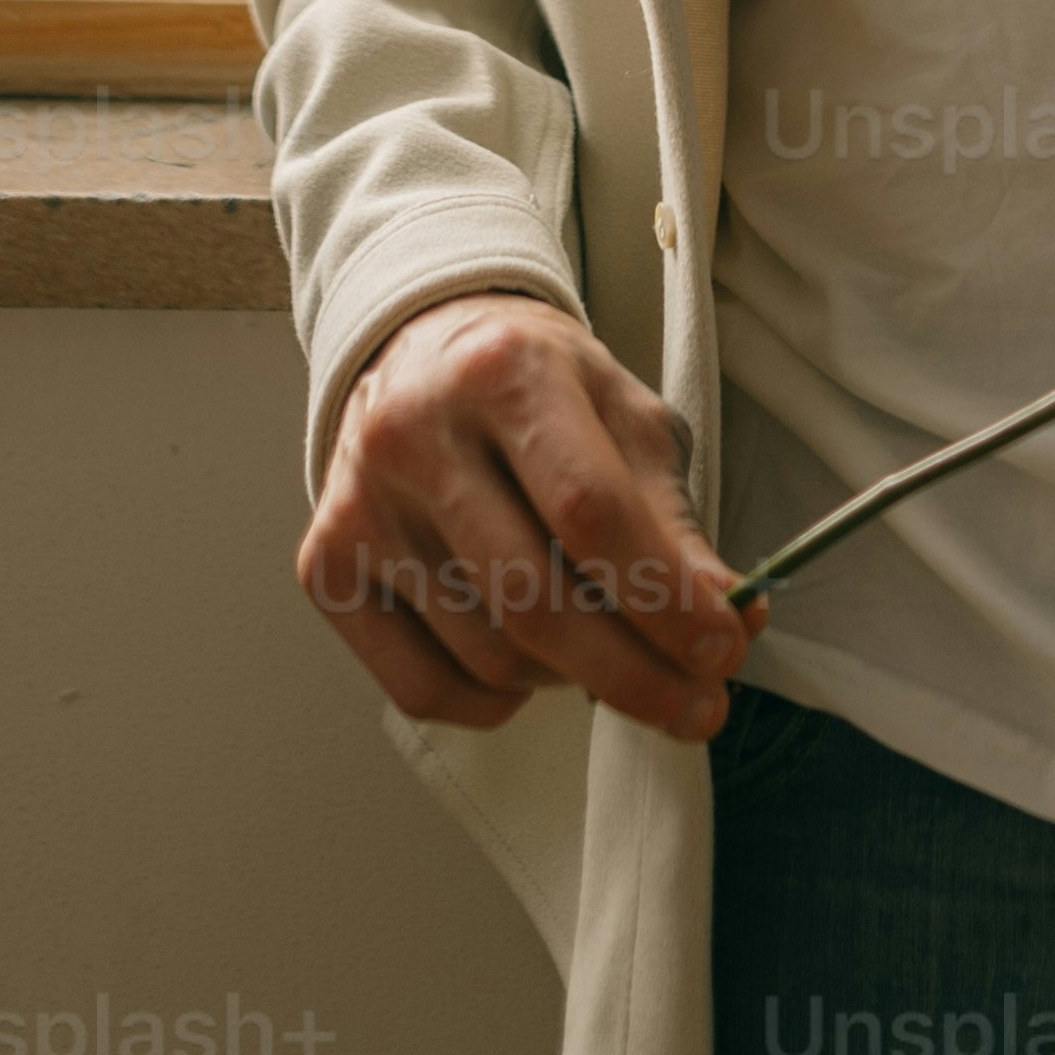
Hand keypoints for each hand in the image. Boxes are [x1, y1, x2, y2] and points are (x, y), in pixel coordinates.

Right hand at [296, 292, 761, 740]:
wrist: (417, 349)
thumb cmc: (535, 385)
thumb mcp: (620, 414)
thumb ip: (673, 516)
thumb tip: (727, 617)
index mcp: (506, 372)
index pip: (591, 512)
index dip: (666, 599)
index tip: (723, 650)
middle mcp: (418, 435)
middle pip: (535, 601)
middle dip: (635, 674)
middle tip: (699, 705)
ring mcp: (362, 505)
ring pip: (489, 655)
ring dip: (573, 681)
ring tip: (608, 650)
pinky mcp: (326, 564)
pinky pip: (423, 688)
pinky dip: (496, 702)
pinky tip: (530, 666)